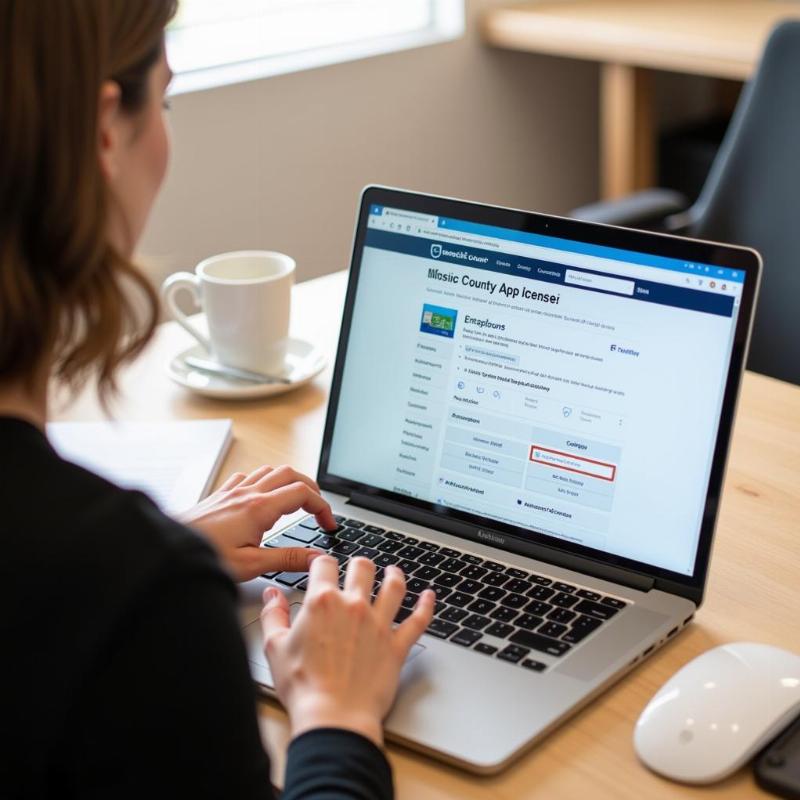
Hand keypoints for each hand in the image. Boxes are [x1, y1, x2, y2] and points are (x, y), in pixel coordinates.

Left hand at [180, 464, 336, 581]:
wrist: (167, 552)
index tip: (328, 524)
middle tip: (319, 509)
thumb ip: (288, 559)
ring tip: (298, 499)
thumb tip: (316, 557)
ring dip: (290, 481)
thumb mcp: (251, 565)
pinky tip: (262, 495)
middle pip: (291, 474)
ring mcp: (232, 491)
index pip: (303, 494)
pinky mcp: (220, 495)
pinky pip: (249, 476)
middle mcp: (247, 494)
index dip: (322, 506)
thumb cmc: (204, 559)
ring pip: (271, 470)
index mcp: (259, 508)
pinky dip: (265, 480)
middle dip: (312, 488)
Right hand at [261, 556, 433, 746]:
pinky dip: (426, 606)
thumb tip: (273, 595)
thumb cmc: (303, 687)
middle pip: (362, 568)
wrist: (333, 718)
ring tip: (394, 571)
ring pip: (394, 587)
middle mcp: (353, 606)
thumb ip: (273, 615)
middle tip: (358, 568)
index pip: (325, 565)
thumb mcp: (275, 647)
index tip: (322, 565)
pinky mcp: (396, 646)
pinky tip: (429, 596)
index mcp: (322, 602)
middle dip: (359, 565)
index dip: (322, 562)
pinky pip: (418, 620)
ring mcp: (378, 624)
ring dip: (395, 575)